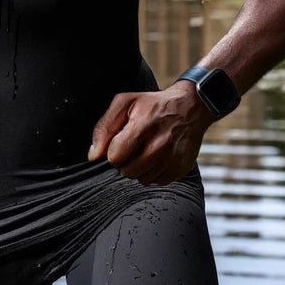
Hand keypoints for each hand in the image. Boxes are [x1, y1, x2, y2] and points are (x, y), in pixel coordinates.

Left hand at [87, 82, 215, 185]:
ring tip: (146, 149)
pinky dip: (153, 172)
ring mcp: (173, 158)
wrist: (190, 107)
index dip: (112, 151)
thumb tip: (93, 156)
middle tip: (134, 145)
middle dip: (125, 161)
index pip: (115, 156)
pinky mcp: (181, 168)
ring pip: (141, 179)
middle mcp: (160, 144)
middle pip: (127, 171)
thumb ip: (104, 128)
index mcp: (143, 126)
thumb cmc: (152, 104)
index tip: (120, 141)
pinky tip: (158, 156)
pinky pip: (157, 182)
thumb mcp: (124, 103)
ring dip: (139, 168)